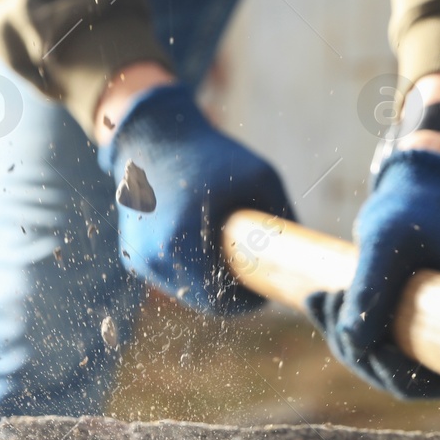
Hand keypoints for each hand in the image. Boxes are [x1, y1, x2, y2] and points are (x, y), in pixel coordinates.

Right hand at [98, 83, 294, 314]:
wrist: (155, 136)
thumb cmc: (210, 154)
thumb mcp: (261, 177)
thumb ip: (283, 214)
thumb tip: (305, 250)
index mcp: (180, 242)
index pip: (220, 303)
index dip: (248, 302)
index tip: (266, 288)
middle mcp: (154, 256)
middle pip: (204, 301)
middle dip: (232, 294)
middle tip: (255, 275)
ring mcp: (139, 257)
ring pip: (186, 291)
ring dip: (210, 284)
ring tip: (231, 257)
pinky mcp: (133, 253)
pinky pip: (171, 276)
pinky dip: (191, 270)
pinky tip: (206, 247)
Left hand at [306, 148, 439, 397]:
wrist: (415, 188)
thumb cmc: (412, 209)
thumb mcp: (388, 241)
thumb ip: (371, 288)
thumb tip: (351, 343)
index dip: (406, 379)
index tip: (374, 350)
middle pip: (404, 378)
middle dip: (360, 352)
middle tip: (335, 302)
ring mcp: (427, 328)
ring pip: (379, 361)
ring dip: (343, 337)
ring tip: (325, 294)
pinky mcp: (403, 320)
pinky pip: (368, 341)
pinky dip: (338, 324)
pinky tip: (317, 298)